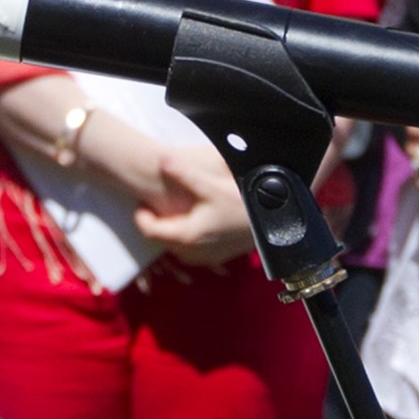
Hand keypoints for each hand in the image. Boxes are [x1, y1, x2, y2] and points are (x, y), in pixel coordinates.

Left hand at [134, 143, 254, 264]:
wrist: (276, 223)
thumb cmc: (243, 205)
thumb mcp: (212, 186)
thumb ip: (184, 173)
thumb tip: (162, 159)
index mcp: (186, 236)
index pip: (148, 231)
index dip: (142, 215)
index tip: (143, 201)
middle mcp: (192, 253)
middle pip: (162, 239)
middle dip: (158, 221)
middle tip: (159, 202)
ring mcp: (204, 259)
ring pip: (177, 245)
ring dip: (174, 229)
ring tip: (179, 209)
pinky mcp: (216, 258)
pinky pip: (193, 249)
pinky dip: (189, 235)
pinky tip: (199, 219)